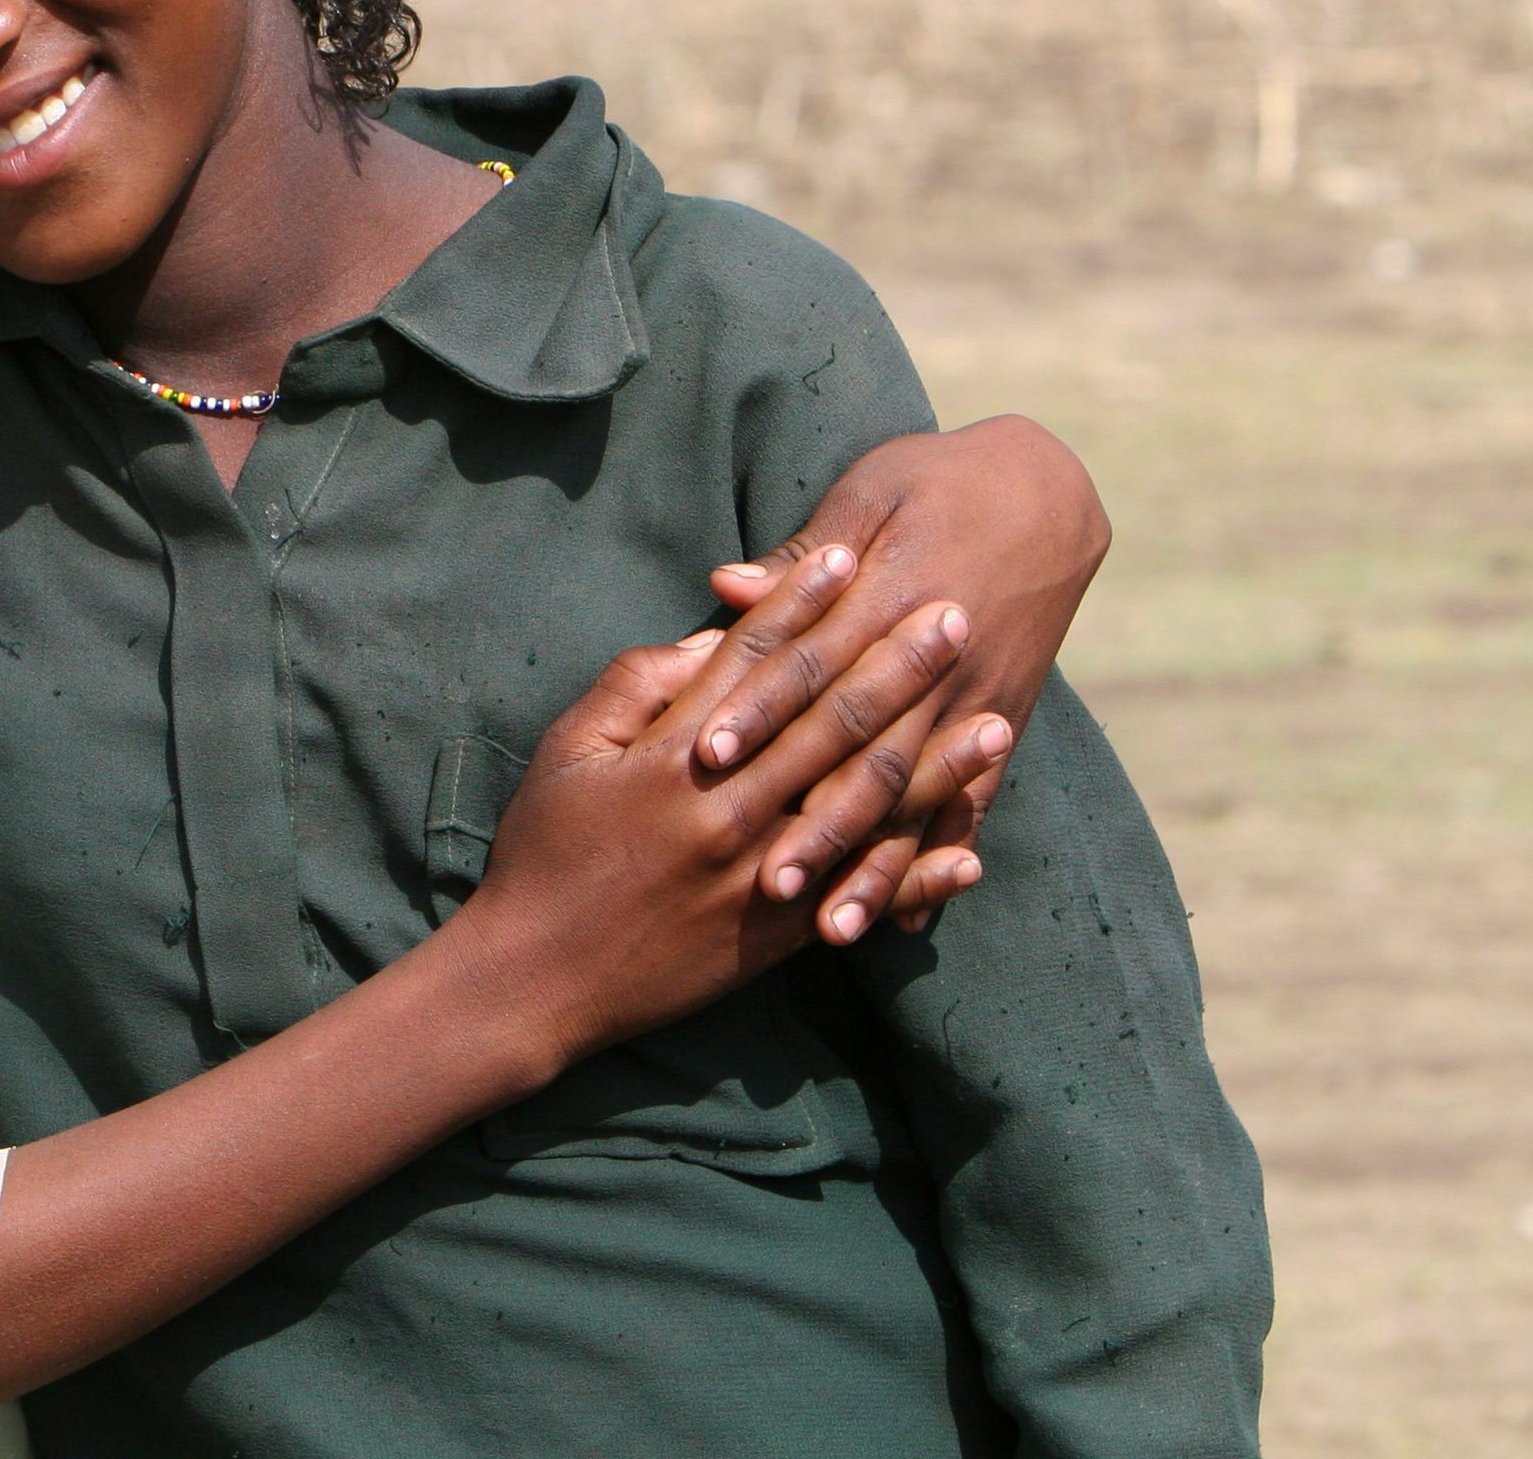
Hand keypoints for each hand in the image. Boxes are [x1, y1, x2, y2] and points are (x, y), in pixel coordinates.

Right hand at [453, 574, 1013, 1071]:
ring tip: (997, 722)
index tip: (848, 556)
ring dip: (936, 765)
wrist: (535, 977)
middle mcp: (727, 810)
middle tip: (953, 614)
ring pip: (863, 808)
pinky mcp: (773, 934)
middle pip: (827, 721)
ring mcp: (758, 875)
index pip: (753, 663)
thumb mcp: (566, 750)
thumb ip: (635, 688)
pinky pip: (858, 902)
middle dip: (895, 664)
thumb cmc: (542, 851)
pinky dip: (916, 880)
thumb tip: (710, 644)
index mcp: (673, 757)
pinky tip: (970, 856)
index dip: (801, 604)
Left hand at [690, 413, 1106, 931]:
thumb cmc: (937, 482)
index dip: (760, 709)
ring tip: (825, 928)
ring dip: (870, 866)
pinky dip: (937, 863)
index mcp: (891, 597)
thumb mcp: (869, 493)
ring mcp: (976, 703)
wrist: (1052, 493)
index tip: (707, 756)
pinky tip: (910, 922)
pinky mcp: (1001, 724)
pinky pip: (969, 805)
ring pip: (916, 799)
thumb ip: (803, 555)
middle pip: (866, 754)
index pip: (813, 664)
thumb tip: (725, 588)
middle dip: (813, 822)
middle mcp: (938, 665)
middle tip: (760, 882)